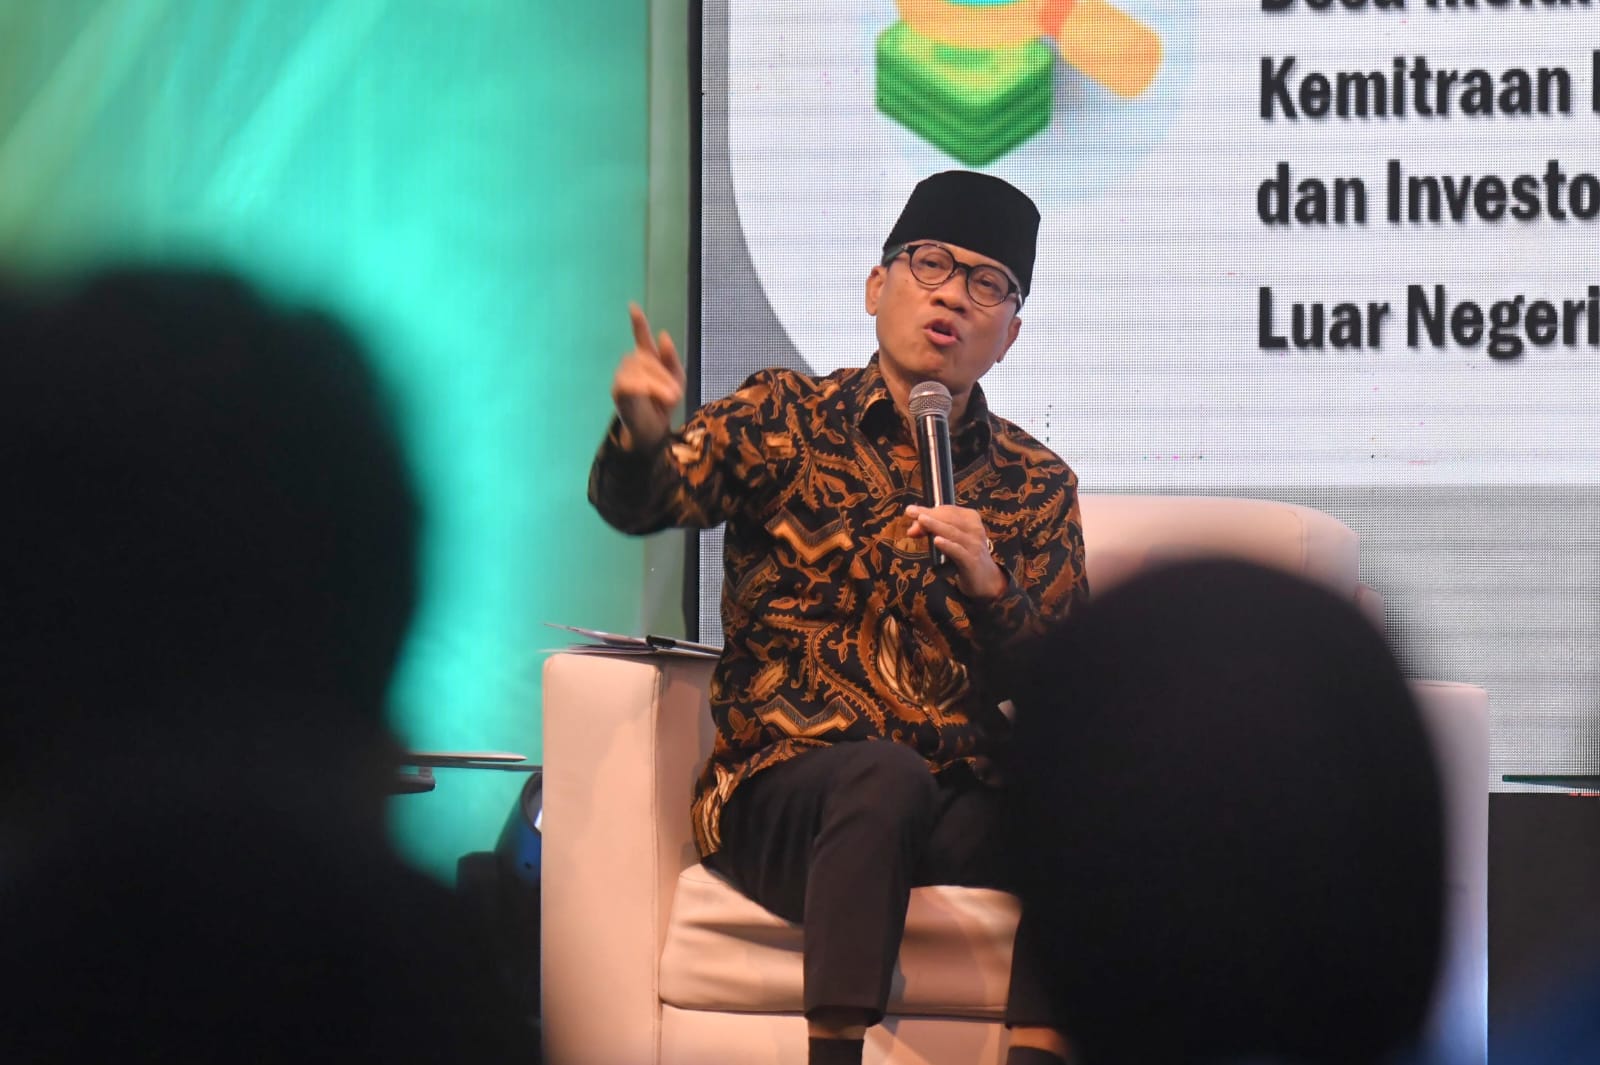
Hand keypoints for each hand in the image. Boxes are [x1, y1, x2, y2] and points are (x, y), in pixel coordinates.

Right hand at [612, 302, 684, 450]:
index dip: (638, 323)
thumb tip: (663, 335)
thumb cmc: (663, 408)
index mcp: (647, 363)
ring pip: (638, 367)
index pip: (641, 339)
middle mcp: (631, 367)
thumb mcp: (677, 382)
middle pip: (644, 356)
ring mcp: (623, 379)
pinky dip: (643, 386)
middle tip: (675, 395)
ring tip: (669, 399)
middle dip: (662, 374)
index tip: (632, 306)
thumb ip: (672, 359)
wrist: (654, 434)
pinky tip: (650, 393)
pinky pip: (628, 382)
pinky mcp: (618, 392)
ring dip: (657, 382)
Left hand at [905, 504, 1005, 599]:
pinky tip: (936, 541)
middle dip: (929, 515)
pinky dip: (948, 545)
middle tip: (910, 512)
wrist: (985, 579)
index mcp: (971, 518)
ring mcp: (975, 545)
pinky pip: (958, 551)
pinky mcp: (972, 561)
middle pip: (949, 518)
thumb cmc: (964, 554)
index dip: (929, 510)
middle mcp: (975, 528)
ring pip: (952, 532)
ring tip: (920, 520)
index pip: (947, 510)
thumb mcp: (950, 539)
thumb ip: (932, 530)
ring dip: (935, 525)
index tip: (910, 512)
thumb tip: (912, 529)